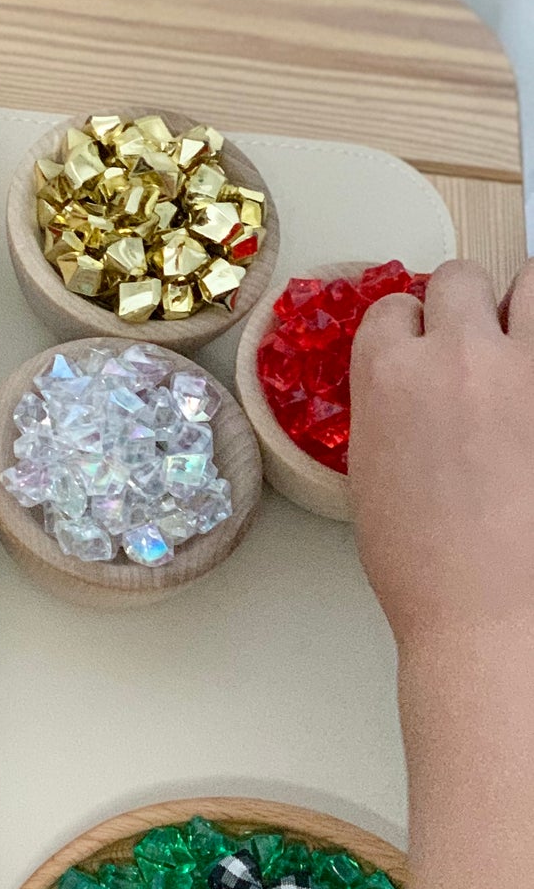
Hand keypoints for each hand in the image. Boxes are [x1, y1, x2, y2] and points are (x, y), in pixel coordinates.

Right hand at [349, 257, 533, 654]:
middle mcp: (456, 355)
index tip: (413, 354)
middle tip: (467, 348)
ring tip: (519, 346)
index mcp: (388, 377)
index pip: (391, 310)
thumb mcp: (371, 480)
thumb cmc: (426, 566)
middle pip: (458, 280)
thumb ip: (389, 415)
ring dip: (519, 307)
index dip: (404, 333)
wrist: (490, 608)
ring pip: (529, 284)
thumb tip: (408, 397)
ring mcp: (523, 367)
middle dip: (459, 307)